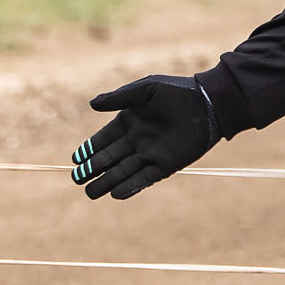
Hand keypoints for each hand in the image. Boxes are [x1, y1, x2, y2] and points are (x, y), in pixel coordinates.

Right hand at [73, 75, 217, 199]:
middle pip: (109, 159)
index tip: (75, 160)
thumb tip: (91, 104)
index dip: (88, 150)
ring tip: (90, 193)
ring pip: (123, 172)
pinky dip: (130, 187)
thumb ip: (119, 97)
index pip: (103, 139)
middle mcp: (136, 141)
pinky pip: (144, 179)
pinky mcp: (166, 165)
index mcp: (129, 122)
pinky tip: (115, 194)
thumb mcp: (146, 89)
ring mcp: (150, 154)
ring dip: (106, 183)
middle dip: (92, 169)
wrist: (208, 104)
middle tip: (76, 179)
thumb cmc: (177, 92)